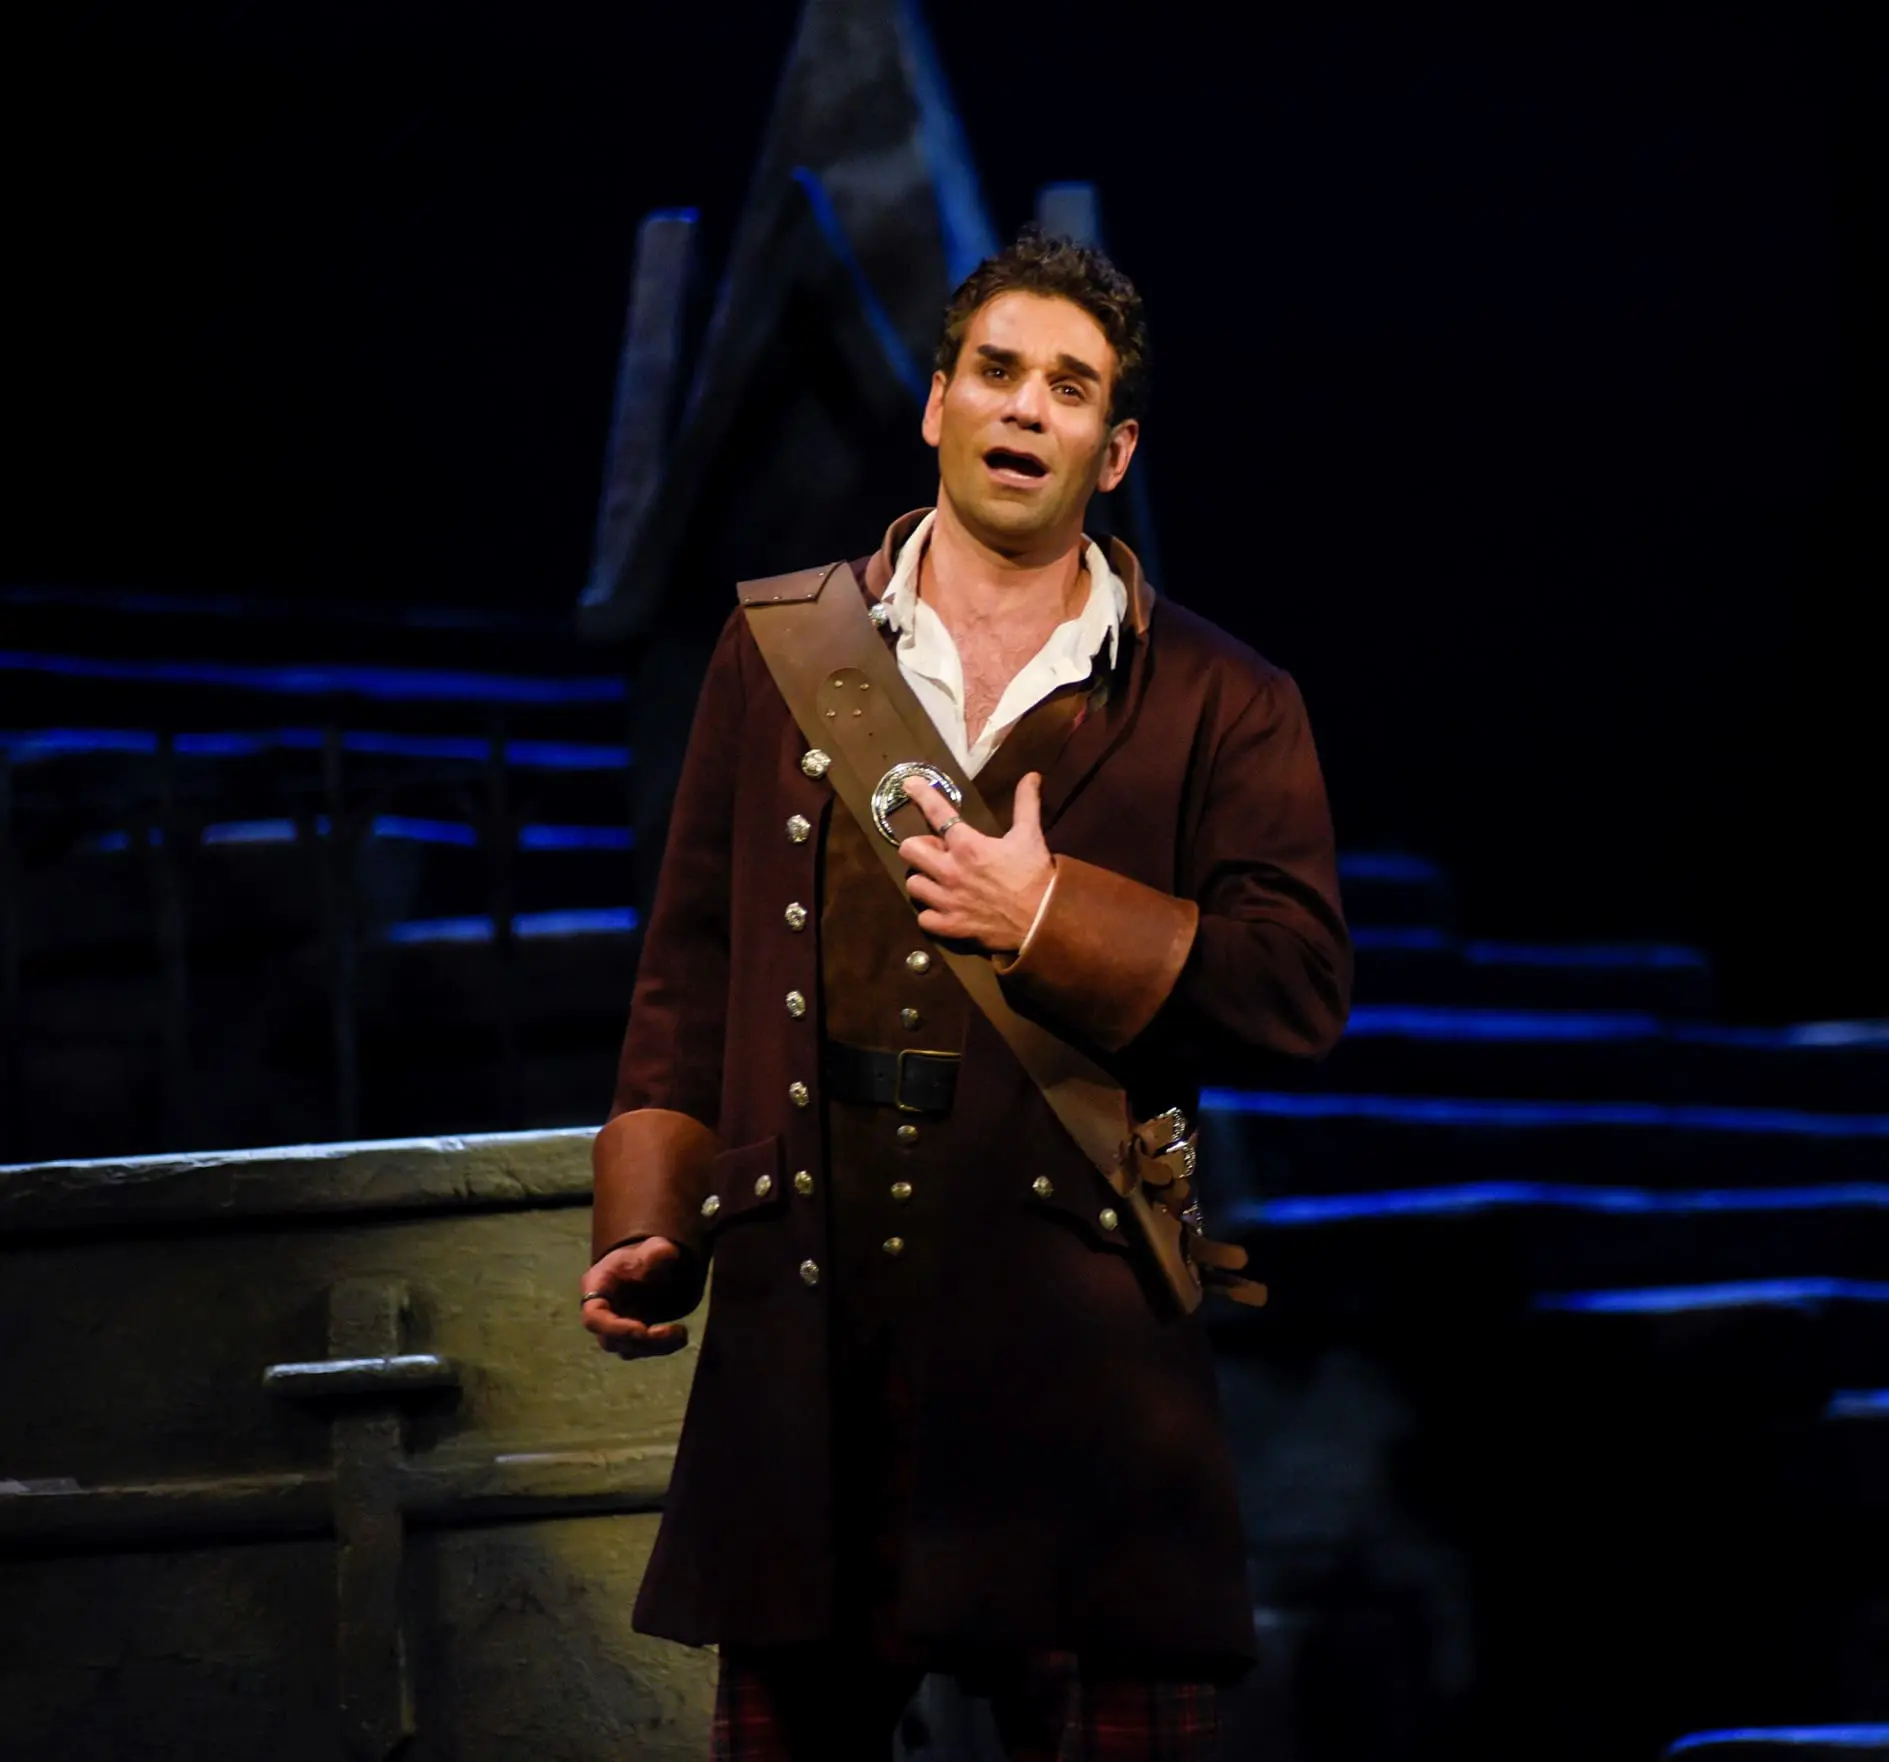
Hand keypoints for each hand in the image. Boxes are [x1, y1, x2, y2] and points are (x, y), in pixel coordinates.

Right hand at [580, 1237, 690, 1358]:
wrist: (644, 1266)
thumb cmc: (641, 1256)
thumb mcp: (650, 1248)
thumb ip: (657, 1251)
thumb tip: (668, 1254)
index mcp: (596, 1287)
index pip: (593, 1317)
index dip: (614, 1329)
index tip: (642, 1330)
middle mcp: (600, 1313)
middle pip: (611, 1339)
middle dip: (642, 1340)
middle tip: (671, 1332)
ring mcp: (613, 1328)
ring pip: (627, 1349)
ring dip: (655, 1347)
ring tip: (681, 1334)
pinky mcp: (630, 1337)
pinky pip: (641, 1350)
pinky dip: (662, 1348)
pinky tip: (680, 1337)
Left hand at [898, 772, 1054, 953]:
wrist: (1044, 919)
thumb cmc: (1035, 875)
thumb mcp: (1030, 835)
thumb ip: (1026, 803)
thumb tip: (1032, 776)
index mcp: (968, 845)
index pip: (937, 813)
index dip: (920, 794)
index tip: (910, 785)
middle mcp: (950, 871)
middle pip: (908, 850)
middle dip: (919, 847)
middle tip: (938, 851)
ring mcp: (947, 900)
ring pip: (912, 884)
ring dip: (924, 880)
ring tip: (939, 880)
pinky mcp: (950, 926)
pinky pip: (924, 918)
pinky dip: (931, 913)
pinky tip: (944, 908)